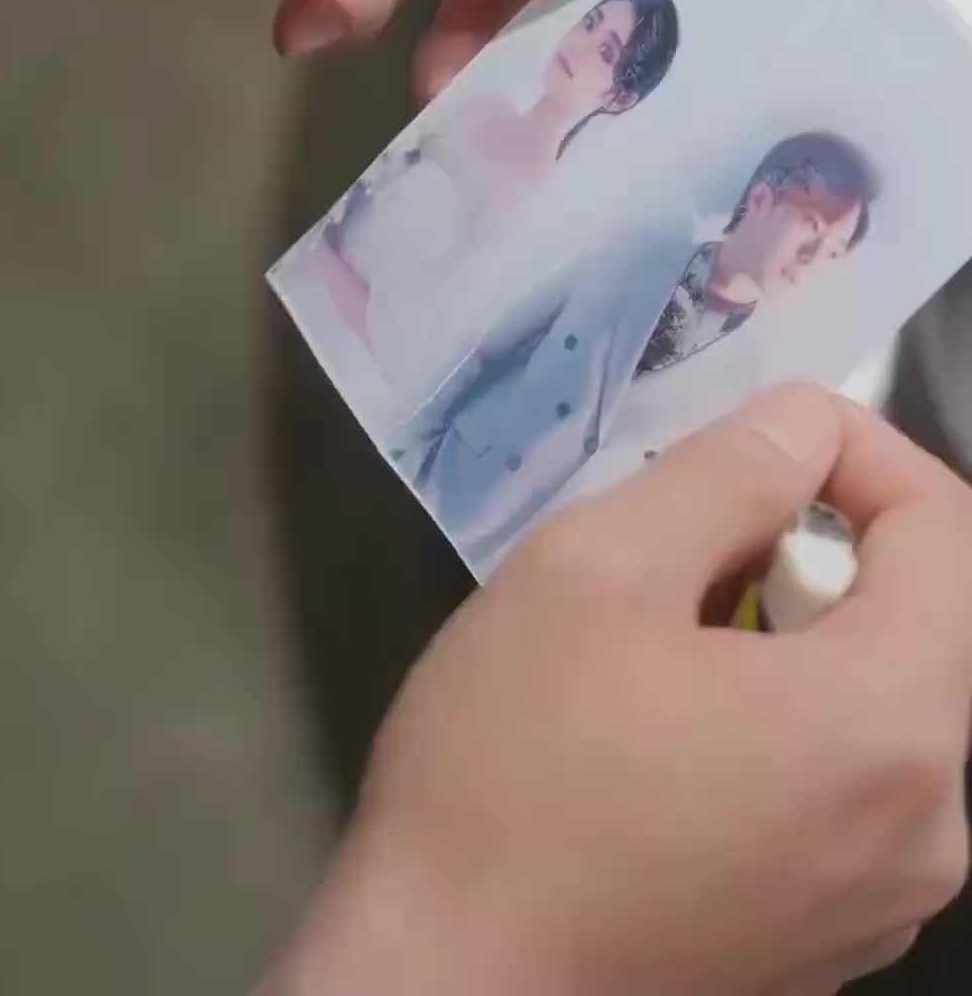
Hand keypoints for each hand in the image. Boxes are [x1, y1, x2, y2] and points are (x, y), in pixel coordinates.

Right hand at [267, 387, 971, 995]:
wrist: (442, 981)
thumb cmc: (513, 766)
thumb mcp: (597, 568)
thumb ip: (726, 472)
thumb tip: (802, 423)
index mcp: (894, 723)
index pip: (948, 529)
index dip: (860, 450)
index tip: (763, 431)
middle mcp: (930, 825)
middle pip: (926, 619)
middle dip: (820, 543)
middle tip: (690, 533)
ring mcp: (887, 899)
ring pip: (883, 701)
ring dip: (799, 631)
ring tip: (669, 629)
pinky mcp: (830, 943)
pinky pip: (851, 785)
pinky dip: (789, 720)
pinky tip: (674, 729)